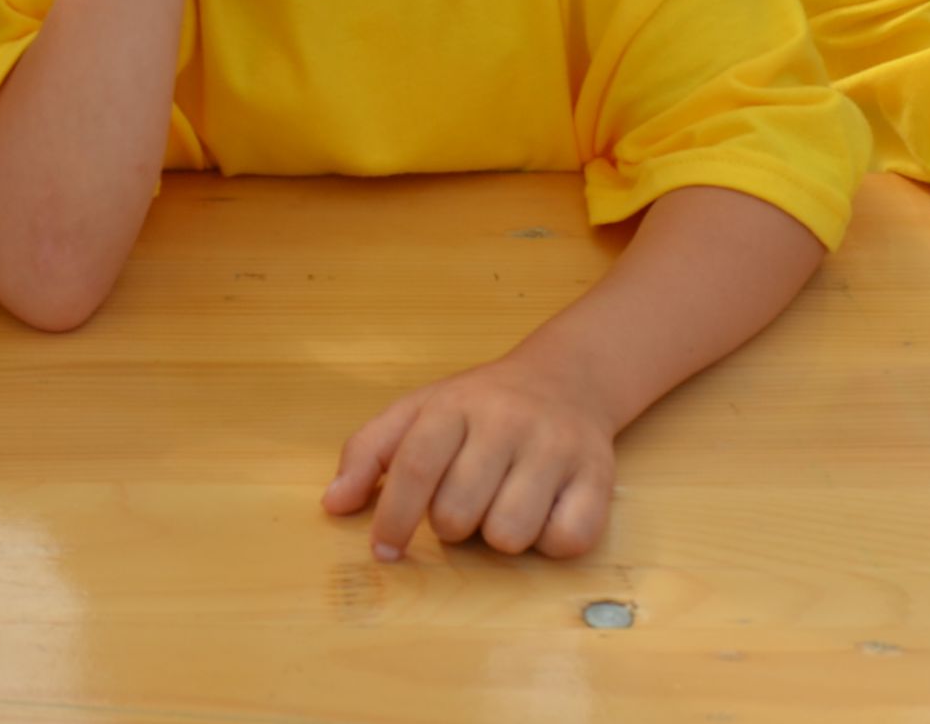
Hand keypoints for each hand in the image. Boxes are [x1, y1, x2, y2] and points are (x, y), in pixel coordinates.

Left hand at [321, 358, 615, 559]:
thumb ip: (367, 452)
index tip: (384, 549)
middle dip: (450, 525)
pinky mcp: (597, 476)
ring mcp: (557, 447)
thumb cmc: (479, 408)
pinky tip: (542, 514)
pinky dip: (547, 542)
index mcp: (455, 405)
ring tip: (501, 505)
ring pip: (509, 534)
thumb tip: (332, 504)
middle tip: (463, 504)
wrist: (565, 379)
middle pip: (458, 512)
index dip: (393, 516)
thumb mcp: (417, 412)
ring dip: (497, 536)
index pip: (415, 466)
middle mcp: (508, 422)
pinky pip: (565, 540)